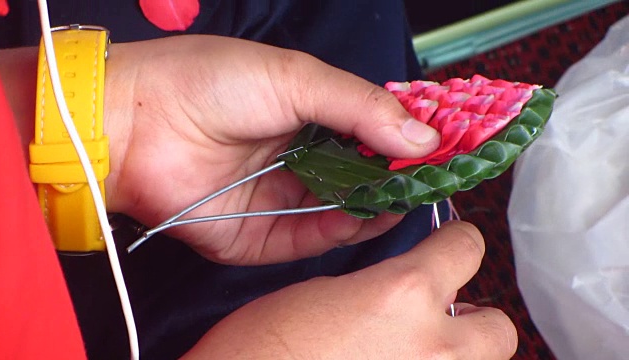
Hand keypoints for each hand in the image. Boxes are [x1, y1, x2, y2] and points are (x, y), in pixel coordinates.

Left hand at [103, 35, 439, 263]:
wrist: (134, 124)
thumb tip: (422, 135)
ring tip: (408, 193)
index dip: (406, 136)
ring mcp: (281, 199)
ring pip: (343, 211)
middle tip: (435, 173)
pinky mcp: (261, 237)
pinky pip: (312, 239)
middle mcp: (298, 159)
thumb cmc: (207, 84)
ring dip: (377, 204)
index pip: (370, 130)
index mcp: (307, 114)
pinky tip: (370, 215)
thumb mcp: (295, 78)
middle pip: (361, 175)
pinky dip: (344, 231)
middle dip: (397, 175)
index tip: (445, 141)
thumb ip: (360, 107)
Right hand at [182, 221, 516, 358]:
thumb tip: (405, 294)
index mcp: (403, 294)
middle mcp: (434, 347)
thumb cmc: (261, 347)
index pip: (467, 248)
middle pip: (500, 328)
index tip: (449, 247)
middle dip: (475, 318)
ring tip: (418, 351)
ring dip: (460, 354)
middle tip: (442, 317)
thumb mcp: (324, 293)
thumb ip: (380, 288)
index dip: (457, 244)